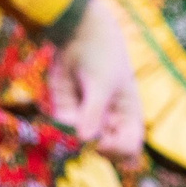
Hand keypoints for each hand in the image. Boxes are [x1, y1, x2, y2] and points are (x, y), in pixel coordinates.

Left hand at [48, 0, 145, 156]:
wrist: (77, 34)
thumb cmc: (101, 56)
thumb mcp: (101, 83)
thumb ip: (92, 112)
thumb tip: (84, 141)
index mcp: (128, 115)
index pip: (129, 148)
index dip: (118, 151)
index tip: (101, 144)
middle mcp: (109, 121)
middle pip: (105, 152)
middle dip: (91, 150)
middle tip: (79, 139)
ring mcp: (87, 119)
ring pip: (79, 144)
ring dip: (70, 140)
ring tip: (66, 118)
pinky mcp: (66, 114)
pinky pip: (62, 131)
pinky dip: (58, 128)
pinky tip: (56, 113)